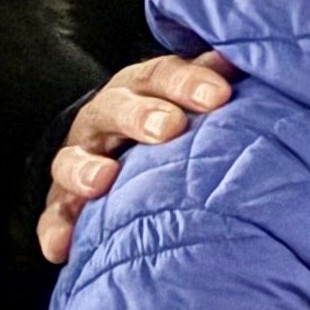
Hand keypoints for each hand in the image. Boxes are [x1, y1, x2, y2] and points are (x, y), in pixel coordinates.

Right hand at [40, 51, 235, 262]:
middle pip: (117, 109)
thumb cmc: (183, 118)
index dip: (188, 82)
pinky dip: (56, 230)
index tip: (219, 95)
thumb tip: (254, 61)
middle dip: (141, 116)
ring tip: (103, 181)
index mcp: (145, 86)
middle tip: (169, 128)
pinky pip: (55, 215)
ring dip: (86, 169)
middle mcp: (107, 116)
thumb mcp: (202, 95)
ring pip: (72, 159)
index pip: (163, 75)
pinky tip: (61, 249)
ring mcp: (82, 158)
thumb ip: (224, 82)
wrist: (130, 144)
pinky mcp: (65, 199)